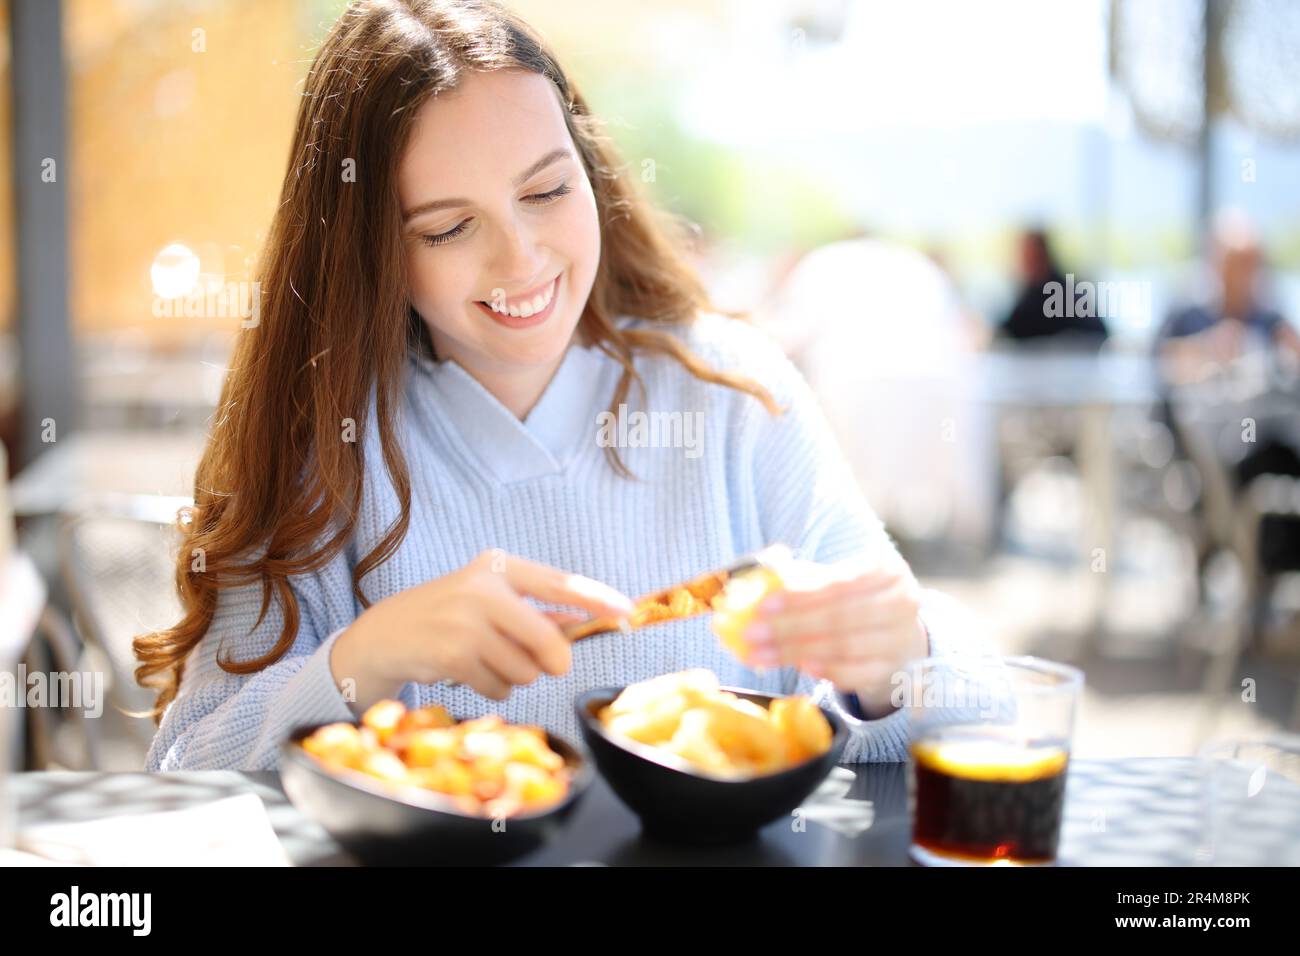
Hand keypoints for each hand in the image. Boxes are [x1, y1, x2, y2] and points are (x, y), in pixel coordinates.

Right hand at [331, 550, 633, 710]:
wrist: (387, 634)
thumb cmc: (450, 615)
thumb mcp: (492, 601)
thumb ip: (539, 611)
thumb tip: (586, 620)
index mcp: (499, 567)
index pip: (560, 582)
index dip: (597, 600)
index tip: (627, 613)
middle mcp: (484, 588)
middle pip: (549, 641)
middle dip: (551, 661)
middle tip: (544, 664)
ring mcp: (467, 621)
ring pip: (526, 670)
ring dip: (514, 676)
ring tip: (485, 660)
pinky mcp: (454, 654)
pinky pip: (501, 687)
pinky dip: (493, 688)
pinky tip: (470, 672)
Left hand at [738, 550, 928, 717]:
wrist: (892, 628)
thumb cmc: (852, 596)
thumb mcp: (833, 578)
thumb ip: (801, 575)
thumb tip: (764, 575)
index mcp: (887, 571)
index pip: (838, 584)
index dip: (800, 596)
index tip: (762, 607)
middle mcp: (903, 603)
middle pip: (840, 618)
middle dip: (790, 627)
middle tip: (751, 635)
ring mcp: (900, 639)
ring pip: (845, 647)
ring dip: (797, 652)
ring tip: (761, 654)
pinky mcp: (892, 669)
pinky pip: (855, 674)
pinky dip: (826, 671)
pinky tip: (800, 666)